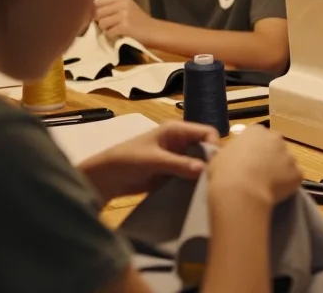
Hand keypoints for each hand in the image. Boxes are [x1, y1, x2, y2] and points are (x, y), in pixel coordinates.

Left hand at [78, 120, 218, 201]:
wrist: (107, 178)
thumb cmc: (127, 160)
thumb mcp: (154, 160)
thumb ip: (178, 164)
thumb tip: (204, 170)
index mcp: (176, 130)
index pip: (206, 132)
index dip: (214, 146)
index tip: (216, 165)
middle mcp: (180, 141)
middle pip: (205, 148)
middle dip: (211, 162)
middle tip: (215, 180)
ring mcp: (177, 158)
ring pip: (200, 163)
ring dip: (203, 174)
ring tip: (209, 189)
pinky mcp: (173, 172)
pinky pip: (191, 175)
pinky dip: (195, 182)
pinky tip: (198, 193)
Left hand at [94, 0, 155, 41]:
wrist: (154, 31)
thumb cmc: (138, 20)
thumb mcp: (126, 7)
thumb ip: (110, 5)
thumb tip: (92, 5)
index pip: (98, 2)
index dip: (97, 11)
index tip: (104, 17)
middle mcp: (122, 3)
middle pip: (98, 12)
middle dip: (101, 21)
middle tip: (109, 25)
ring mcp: (124, 15)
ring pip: (102, 23)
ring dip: (106, 29)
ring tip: (114, 29)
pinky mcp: (124, 27)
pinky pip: (108, 32)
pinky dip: (111, 36)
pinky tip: (119, 34)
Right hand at [207, 126, 302, 207]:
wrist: (240, 191)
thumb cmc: (225, 171)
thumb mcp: (219, 156)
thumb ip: (231, 153)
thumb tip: (233, 159)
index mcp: (256, 131)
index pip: (258, 137)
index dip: (253, 150)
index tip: (248, 162)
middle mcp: (276, 138)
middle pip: (275, 147)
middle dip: (270, 158)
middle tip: (259, 174)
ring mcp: (290, 155)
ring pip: (286, 163)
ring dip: (280, 171)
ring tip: (267, 187)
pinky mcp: (298, 173)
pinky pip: (294, 178)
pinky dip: (288, 185)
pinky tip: (276, 193)